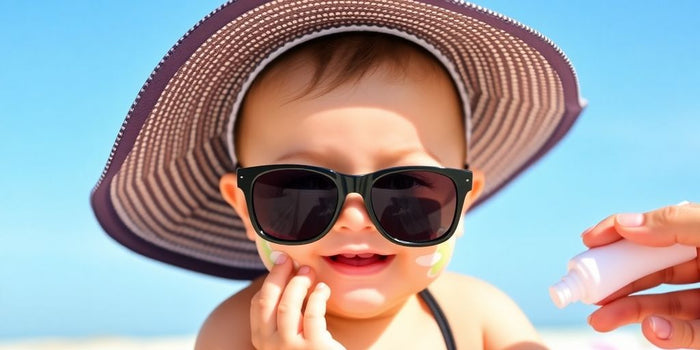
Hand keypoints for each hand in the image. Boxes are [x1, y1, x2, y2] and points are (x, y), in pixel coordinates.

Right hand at [250, 253, 345, 349]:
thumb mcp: (291, 335)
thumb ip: (285, 315)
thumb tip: (286, 274)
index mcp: (262, 341)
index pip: (258, 304)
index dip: (269, 279)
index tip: (280, 262)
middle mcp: (271, 346)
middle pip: (268, 301)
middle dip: (278, 275)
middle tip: (290, 259)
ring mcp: (291, 349)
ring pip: (288, 306)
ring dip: (298, 282)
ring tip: (309, 271)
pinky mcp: (314, 349)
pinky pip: (313, 314)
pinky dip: (318, 296)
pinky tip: (324, 289)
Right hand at [582, 201, 699, 348]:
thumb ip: (675, 223)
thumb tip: (625, 224)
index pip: (655, 231)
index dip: (620, 234)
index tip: (590, 240)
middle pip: (651, 272)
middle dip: (614, 280)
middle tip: (587, 289)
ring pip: (663, 306)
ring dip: (628, 312)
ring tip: (599, 320)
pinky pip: (689, 335)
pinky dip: (667, 334)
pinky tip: (652, 328)